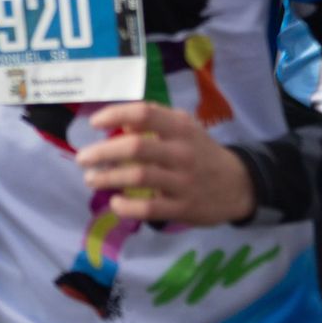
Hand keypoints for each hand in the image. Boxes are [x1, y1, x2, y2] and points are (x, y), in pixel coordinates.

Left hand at [78, 102, 255, 224]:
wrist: (239, 185)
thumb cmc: (200, 152)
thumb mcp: (184, 129)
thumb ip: (154, 122)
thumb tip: (120, 121)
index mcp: (181, 128)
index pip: (144, 113)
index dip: (115, 115)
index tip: (95, 124)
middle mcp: (182, 152)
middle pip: (136, 147)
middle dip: (102, 152)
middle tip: (82, 158)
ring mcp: (183, 181)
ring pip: (138, 177)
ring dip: (108, 178)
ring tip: (91, 179)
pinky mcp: (183, 208)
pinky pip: (149, 208)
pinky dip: (126, 207)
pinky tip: (115, 203)